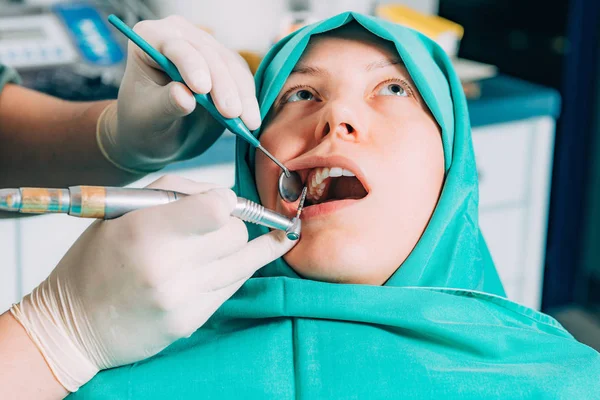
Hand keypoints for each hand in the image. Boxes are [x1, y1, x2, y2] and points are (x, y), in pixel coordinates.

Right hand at [10, 176, 294, 391]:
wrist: (73, 325)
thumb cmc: (95, 261)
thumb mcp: (121, 212)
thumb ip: (175, 194)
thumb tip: (226, 196)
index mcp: (144, 231)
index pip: (216, 208)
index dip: (225, 200)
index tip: (222, 202)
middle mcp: (166, 267)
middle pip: (235, 233)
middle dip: (232, 223)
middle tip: (216, 225)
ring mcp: (181, 298)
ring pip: (243, 260)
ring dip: (247, 245)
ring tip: (276, 233)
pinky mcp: (191, 321)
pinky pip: (233, 285)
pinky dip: (238, 268)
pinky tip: (249, 258)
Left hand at [97, 15, 260, 172]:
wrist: (157, 135)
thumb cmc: (143, 123)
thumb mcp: (148, 118)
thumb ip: (166, 105)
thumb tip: (186, 97)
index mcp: (150, 39)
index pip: (174, 46)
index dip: (191, 65)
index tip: (202, 90)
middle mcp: (179, 36)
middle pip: (208, 55)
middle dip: (223, 86)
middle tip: (232, 114)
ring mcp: (205, 49)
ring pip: (231, 66)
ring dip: (242, 94)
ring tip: (247, 122)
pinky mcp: (225, 66)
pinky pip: (242, 78)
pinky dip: (248, 99)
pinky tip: (251, 118)